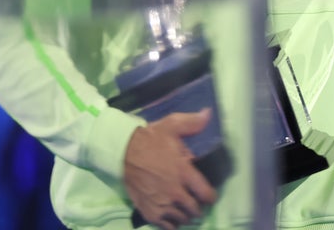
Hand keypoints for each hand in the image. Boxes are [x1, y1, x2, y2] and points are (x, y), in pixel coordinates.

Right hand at [124, 108, 217, 228]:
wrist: (122, 150)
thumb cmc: (150, 138)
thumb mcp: (172, 125)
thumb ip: (193, 122)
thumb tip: (209, 114)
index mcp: (184, 172)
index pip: (206, 193)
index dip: (211, 196)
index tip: (211, 196)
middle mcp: (175, 191)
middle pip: (195, 210)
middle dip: (198, 207)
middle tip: (197, 202)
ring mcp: (161, 204)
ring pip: (181, 219)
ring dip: (185, 215)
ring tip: (184, 209)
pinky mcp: (149, 211)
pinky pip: (166, 226)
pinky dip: (171, 224)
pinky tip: (172, 219)